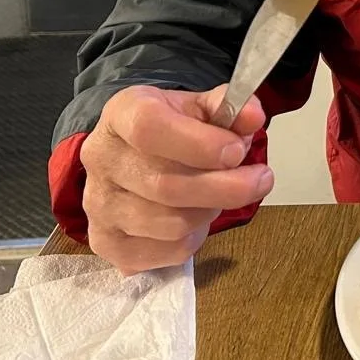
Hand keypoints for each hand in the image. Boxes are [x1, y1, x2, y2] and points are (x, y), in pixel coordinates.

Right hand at [81, 84, 274, 274]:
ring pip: (170, 223)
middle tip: (261, 180)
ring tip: (219, 195)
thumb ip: (228, 108)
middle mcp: (101, 159)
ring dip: (210, 211)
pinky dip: (195, 239)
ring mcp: (98, 205)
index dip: (199, 144)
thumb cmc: (171, 129)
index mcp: (121, 114)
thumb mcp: (197, 108)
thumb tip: (253, 116)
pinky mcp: (107, 243)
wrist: (131, 155)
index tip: (238, 152)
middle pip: (165, 185)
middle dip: (225, 187)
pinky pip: (166, 252)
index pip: (149, 129)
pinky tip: (197, 218)